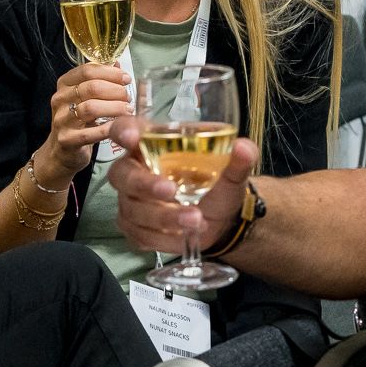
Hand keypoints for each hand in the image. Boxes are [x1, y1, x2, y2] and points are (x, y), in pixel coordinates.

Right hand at [41, 63, 132, 179]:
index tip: (126, 79)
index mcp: (65, 84)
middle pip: (90, 88)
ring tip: (127, 110)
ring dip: (114, 108)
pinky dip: (107, 128)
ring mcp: (61, 120)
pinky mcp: (66, 140)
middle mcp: (60, 99)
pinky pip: (90, 133)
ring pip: (90, 108)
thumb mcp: (85, 98)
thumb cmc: (78, 121)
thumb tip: (116, 64)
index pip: (87, 70)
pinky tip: (119, 127)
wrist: (61, 151)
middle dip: (115, 91)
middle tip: (128, 97)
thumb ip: (99, 80)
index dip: (110, 73)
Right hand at [108, 119, 257, 255]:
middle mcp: (134, 170)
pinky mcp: (134, 228)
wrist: (219, 219)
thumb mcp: (231, 172)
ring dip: (164, 218)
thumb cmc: (214, 184)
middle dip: (145, 184)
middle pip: (121, 175)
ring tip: (196, 220)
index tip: (133, 137)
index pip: (126, 128)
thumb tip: (244, 148)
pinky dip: (164, 238)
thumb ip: (239, 159)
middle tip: (172, 191)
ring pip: (133, 210)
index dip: (123, 130)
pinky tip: (185, 236)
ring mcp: (129, 201)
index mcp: (152, 144)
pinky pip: (140, 235)